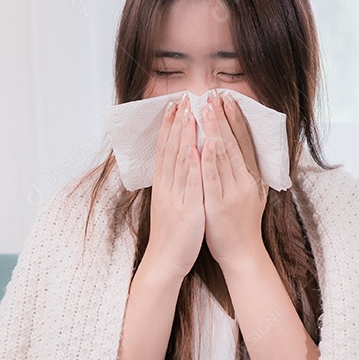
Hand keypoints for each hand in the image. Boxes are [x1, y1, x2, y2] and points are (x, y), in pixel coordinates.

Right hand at [143, 94, 205, 282]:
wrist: (165, 261)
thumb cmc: (172, 234)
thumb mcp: (171, 202)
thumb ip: (174, 182)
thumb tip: (180, 162)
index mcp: (164, 184)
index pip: (165, 149)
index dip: (169, 126)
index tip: (173, 105)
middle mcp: (167, 186)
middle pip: (170, 148)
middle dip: (175, 122)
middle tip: (180, 98)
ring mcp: (175, 196)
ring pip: (178, 160)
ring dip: (182, 135)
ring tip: (187, 112)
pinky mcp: (186, 208)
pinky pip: (188, 183)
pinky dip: (190, 163)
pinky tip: (194, 147)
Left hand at [200, 90, 268, 272]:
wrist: (242, 254)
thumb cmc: (242, 223)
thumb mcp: (251, 193)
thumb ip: (245, 171)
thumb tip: (238, 147)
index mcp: (252, 177)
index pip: (244, 141)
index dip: (236, 119)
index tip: (228, 99)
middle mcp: (245, 181)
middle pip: (234, 143)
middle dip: (224, 117)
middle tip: (215, 95)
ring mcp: (233, 192)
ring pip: (224, 155)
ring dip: (215, 130)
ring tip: (207, 108)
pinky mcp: (219, 204)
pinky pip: (213, 178)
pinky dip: (209, 159)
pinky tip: (204, 143)